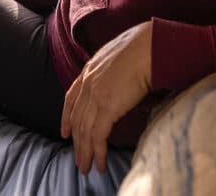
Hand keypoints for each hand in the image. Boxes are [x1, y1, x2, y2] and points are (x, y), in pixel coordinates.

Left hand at [60, 20, 151, 174]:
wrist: (150, 47)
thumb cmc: (142, 47)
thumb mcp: (118, 56)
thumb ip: (110, 70)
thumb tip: (117, 81)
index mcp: (89, 69)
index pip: (71, 98)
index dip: (66, 117)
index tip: (66, 132)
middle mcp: (88, 82)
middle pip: (77, 119)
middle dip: (77, 142)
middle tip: (78, 159)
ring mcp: (96, 94)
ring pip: (84, 130)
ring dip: (85, 152)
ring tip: (86, 167)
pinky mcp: (107, 106)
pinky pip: (98, 135)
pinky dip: (97, 152)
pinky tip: (100, 163)